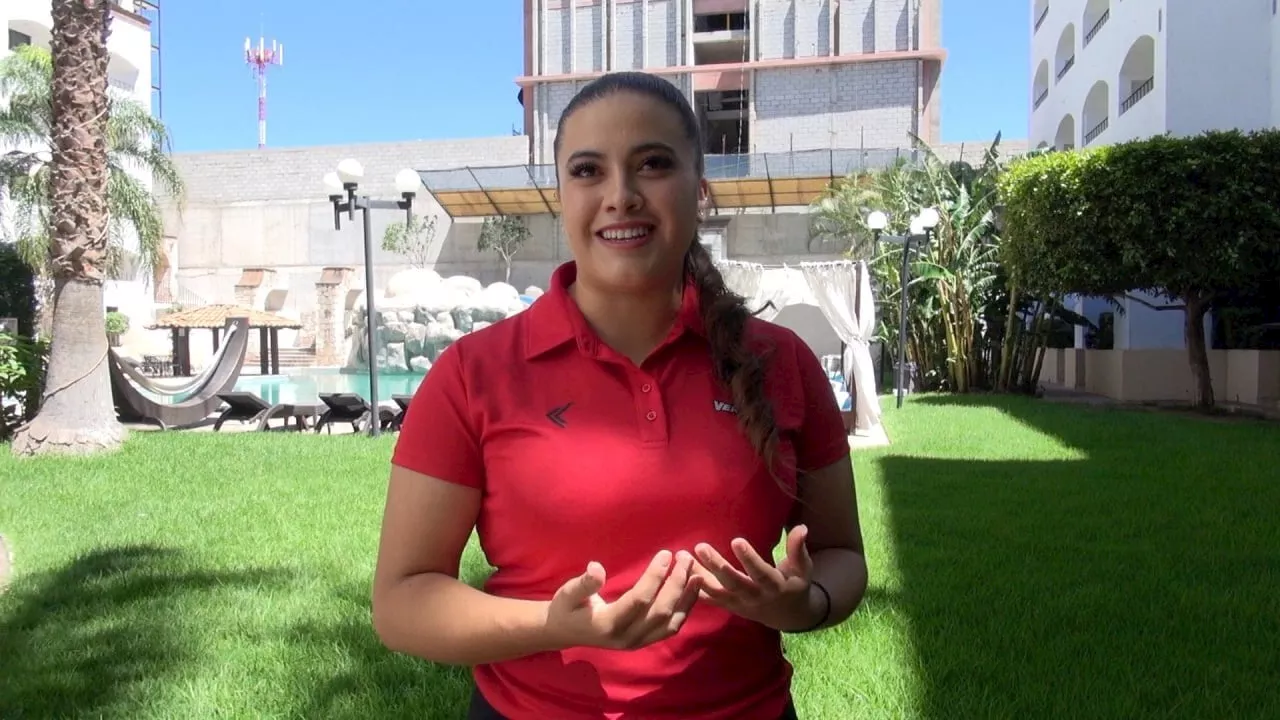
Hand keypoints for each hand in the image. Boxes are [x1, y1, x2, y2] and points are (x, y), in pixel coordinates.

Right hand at [544, 550, 701, 650]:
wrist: (564, 632)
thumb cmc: (566, 608)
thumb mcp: (567, 593)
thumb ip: (583, 583)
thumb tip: (596, 567)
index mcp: (608, 624)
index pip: (640, 600)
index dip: (655, 576)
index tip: (666, 554)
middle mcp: (627, 637)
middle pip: (661, 611)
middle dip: (676, 583)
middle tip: (685, 557)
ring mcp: (638, 642)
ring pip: (671, 623)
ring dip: (686, 597)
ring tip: (697, 572)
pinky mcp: (645, 641)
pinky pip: (670, 627)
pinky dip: (685, 609)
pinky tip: (692, 590)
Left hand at [691, 525, 818, 631]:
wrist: (787, 615)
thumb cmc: (795, 584)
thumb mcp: (802, 569)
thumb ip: (798, 550)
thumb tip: (801, 528)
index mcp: (774, 587)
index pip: (760, 573)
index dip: (749, 559)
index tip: (736, 541)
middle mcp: (755, 597)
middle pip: (733, 583)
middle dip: (717, 566)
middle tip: (700, 547)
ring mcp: (739, 603)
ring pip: (717, 591)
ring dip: (699, 575)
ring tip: (683, 557)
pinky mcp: (728, 606)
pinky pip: (710, 599)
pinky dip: (694, 589)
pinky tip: (679, 574)